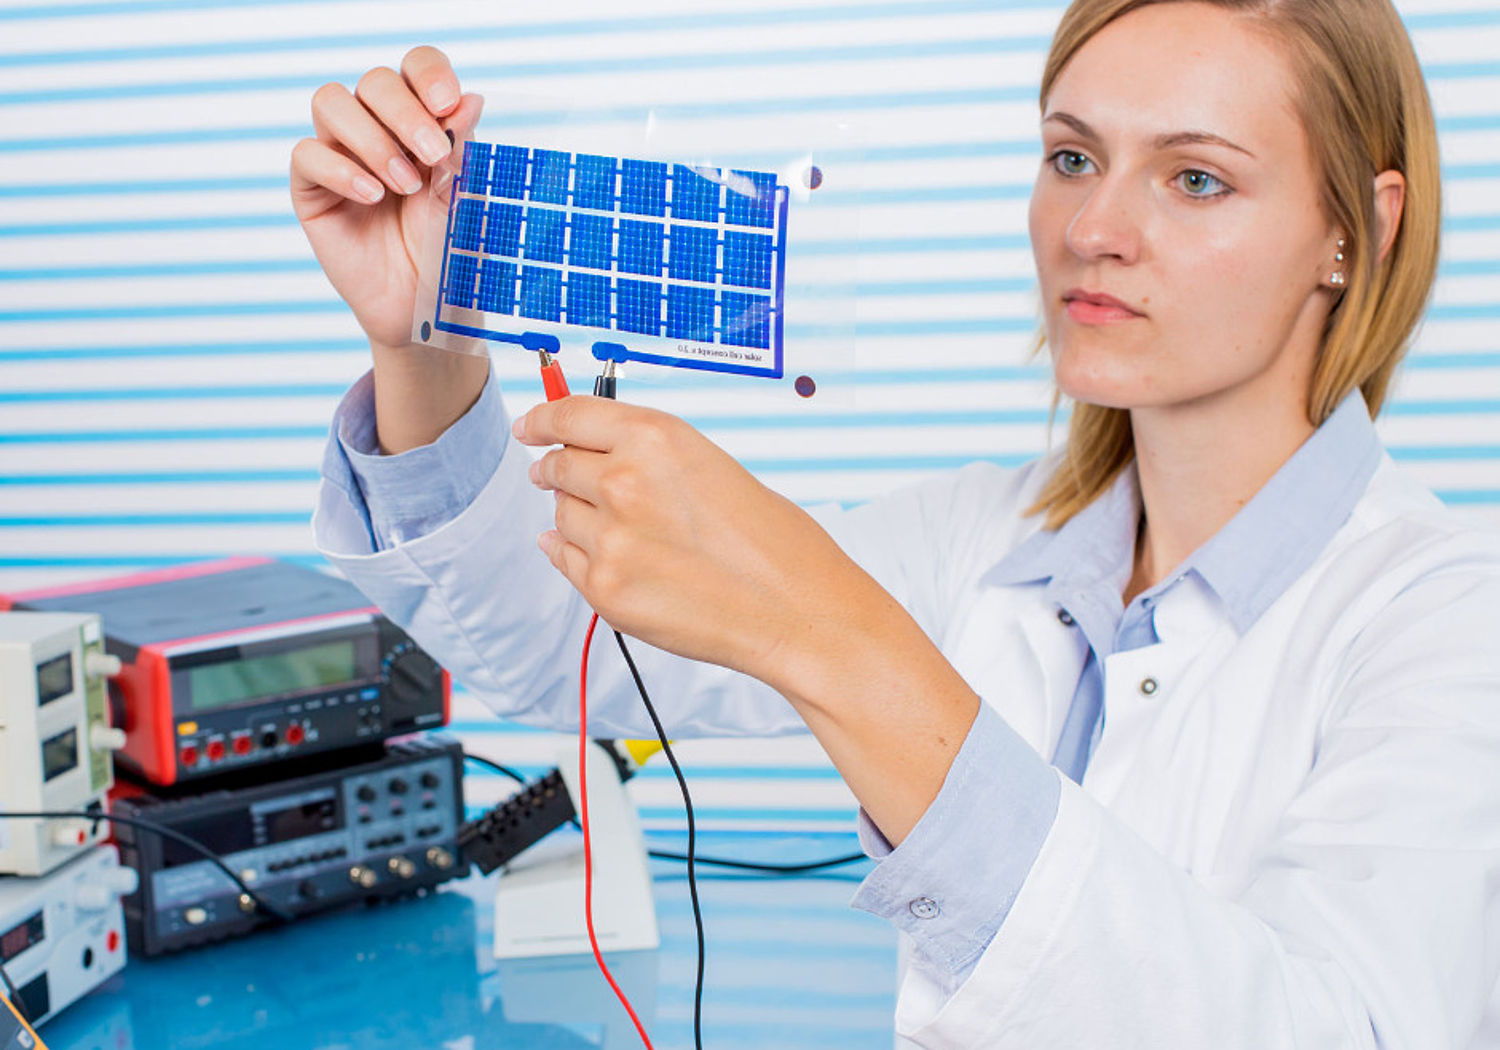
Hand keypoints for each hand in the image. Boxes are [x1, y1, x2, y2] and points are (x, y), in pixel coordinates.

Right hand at [290, 46, 482, 351]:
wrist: (426, 308)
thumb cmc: (449, 252)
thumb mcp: (464, 200)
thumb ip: (463, 151)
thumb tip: (471, 99)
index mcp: (421, 121)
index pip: (415, 69)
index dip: (428, 73)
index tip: (449, 104)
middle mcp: (377, 129)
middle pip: (374, 82)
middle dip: (405, 112)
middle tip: (433, 156)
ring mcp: (340, 154)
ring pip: (331, 103)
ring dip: (373, 139)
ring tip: (404, 185)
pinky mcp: (312, 189)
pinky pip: (307, 154)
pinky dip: (341, 169)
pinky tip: (372, 197)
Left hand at [516, 395, 984, 844]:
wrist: (798, 611)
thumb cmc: (774, 541)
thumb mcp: (711, 467)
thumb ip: (646, 458)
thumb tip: (588, 462)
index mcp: (654, 438)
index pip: (568, 415)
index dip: (541, 419)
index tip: (529, 427)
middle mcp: (623, 481)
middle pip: (558, 466)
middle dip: (560, 472)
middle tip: (566, 480)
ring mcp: (609, 539)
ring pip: (562, 516)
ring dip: (581, 519)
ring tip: (632, 535)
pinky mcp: (605, 590)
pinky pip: (567, 561)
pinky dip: (581, 557)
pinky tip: (617, 561)